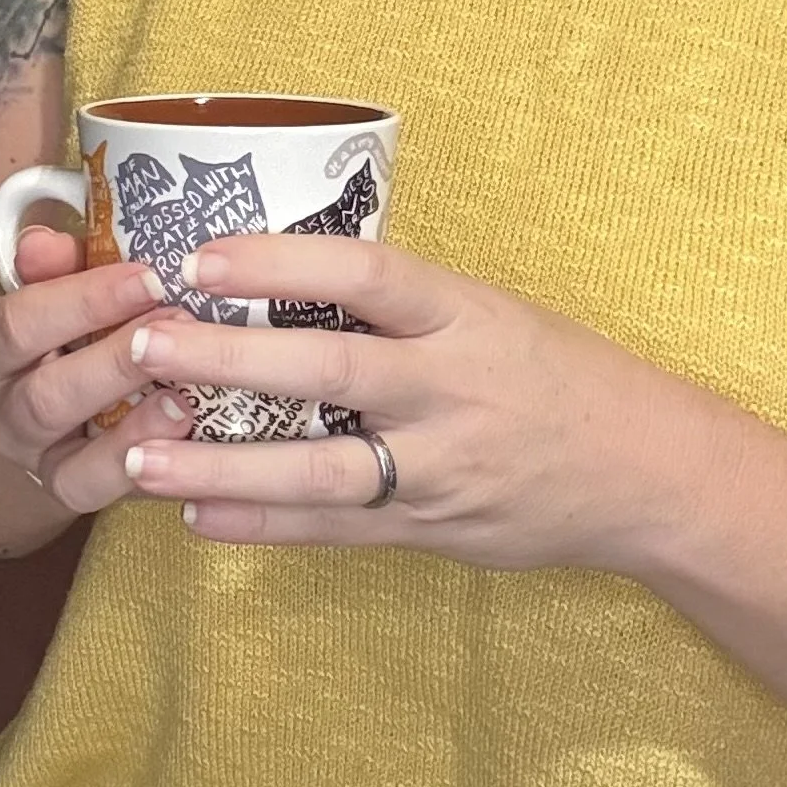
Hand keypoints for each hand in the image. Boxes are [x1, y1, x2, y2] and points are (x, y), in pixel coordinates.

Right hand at [0, 225, 192, 507]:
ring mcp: (37, 461)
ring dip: (132, 429)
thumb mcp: (42, 291)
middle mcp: (3, 413)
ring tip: (185, 398)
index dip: (83, 301)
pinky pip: (99, 495)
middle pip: (46, 396)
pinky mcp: (72, 493)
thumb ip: (49, 266)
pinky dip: (141, 474)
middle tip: (179, 328)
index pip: (17, 324)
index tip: (150, 277)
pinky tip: (185, 444)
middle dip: (115, 363)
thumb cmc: (51, 333)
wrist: (19, 411)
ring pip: (72, 460)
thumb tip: (47, 242)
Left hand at [113, 234, 722, 571]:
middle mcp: (452, 388)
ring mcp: (442, 466)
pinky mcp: (432, 528)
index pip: (365, 276)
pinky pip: (334, 530)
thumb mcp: (490, 313)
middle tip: (140, 344)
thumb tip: (280, 271)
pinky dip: (263, 522)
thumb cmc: (556, 375)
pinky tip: (196, 513)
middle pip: (327, 371)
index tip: (200, 256)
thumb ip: (400, 305)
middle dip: (226, 358)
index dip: (277, 264)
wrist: (647, 473)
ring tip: (138, 454)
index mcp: (466, 315)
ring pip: (319, 467)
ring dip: (221, 462)